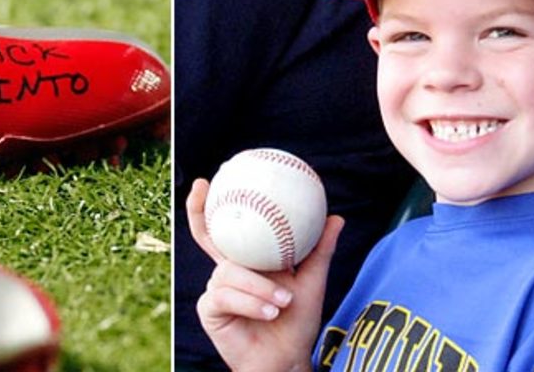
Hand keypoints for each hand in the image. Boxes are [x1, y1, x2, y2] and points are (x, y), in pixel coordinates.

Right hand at [187, 178, 343, 371]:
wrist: (287, 358)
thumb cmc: (297, 321)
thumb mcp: (311, 282)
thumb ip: (320, 250)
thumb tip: (336, 217)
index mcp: (248, 257)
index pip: (225, 226)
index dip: (211, 203)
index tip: (207, 180)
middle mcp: (227, 268)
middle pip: (205, 234)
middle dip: (197, 210)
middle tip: (201, 188)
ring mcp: (216, 288)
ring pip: (229, 271)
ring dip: (259, 286)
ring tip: (284, 301)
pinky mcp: (211, 309)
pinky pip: (227, 295)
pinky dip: (252, 302)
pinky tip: (270, 311)